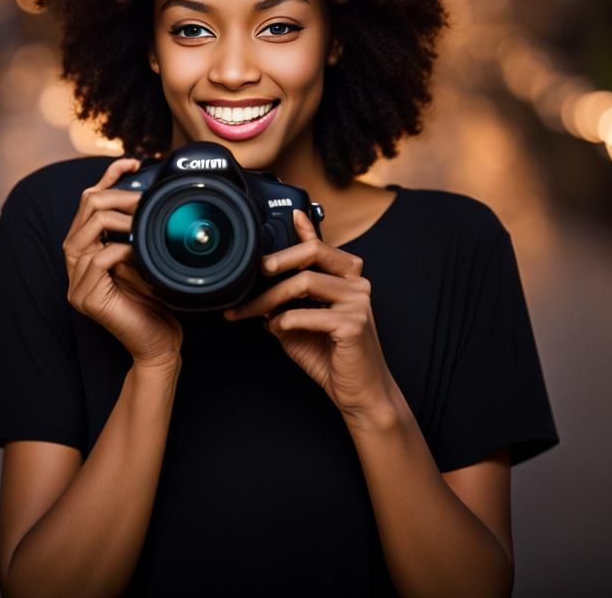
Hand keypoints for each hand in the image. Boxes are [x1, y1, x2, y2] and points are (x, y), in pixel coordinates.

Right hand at [63, 157, 182, 368]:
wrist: (158, 343)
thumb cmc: (158, 301)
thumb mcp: (150, 255)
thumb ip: (140, 230)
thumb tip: (151, 195)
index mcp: (89, 248)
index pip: (88, 200)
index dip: (109, 176)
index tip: (134, 162)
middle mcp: (76, 262)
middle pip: (85, 207)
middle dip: (119, 195)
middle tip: (148, 201)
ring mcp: (76, 281)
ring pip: (87, 228)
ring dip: (120, 219)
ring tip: (145, 224)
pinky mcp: (85, 298)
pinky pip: (99, 259)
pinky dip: (122, 250)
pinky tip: (140, 255)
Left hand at [223, 209, 395, 423]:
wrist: (359, 394)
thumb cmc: (332, 357)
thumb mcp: (304, 321)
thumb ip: (289, 299)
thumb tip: (264, 284)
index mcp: (348, 278)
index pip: (322, 245)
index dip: (304, 228)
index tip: (288, 216)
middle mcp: (357, 283)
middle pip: (314, 252)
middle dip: (278, 259)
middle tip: (255, 270)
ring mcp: (358, 302)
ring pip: (304, 282)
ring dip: (270, 297)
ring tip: (252, 310)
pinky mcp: (353, 324)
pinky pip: (307, 314)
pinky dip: (284, 321)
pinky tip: (276, 328)